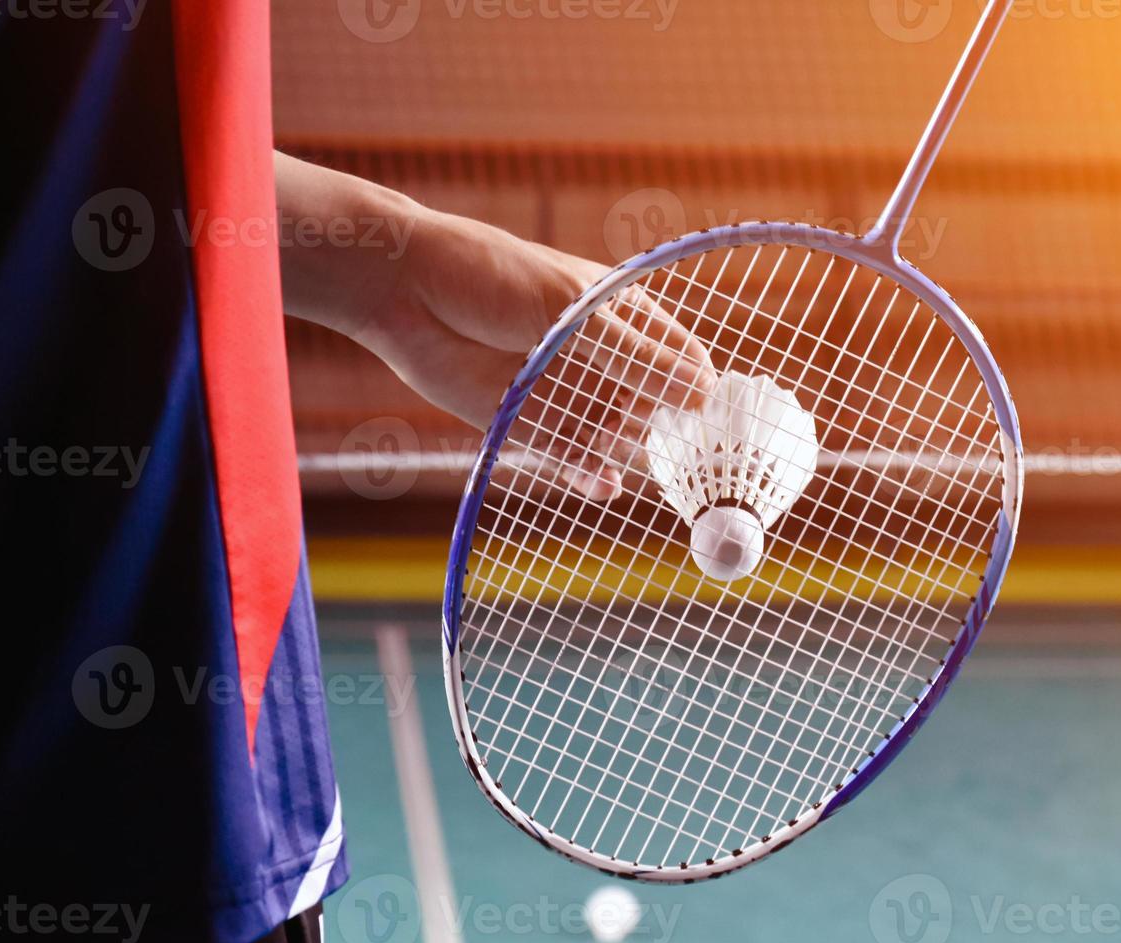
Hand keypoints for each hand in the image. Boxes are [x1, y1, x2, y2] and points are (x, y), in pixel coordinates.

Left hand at [276, 154, 715, 499]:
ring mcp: (568, 392)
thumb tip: (701, 393)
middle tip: (687, 467)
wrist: (403, 293)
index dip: (702, 393)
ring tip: (632, 467)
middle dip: (670, 435)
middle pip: (655, 407)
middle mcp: (602, 358)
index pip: (683, 360)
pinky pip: (573, 459)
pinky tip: (601, 485)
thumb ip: (635, 355)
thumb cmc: (491, 277)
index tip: (717, 430)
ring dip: (626, 454)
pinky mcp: (530, 424)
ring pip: (616, 436)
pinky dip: (589, 475)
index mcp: (622, 316)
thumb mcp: (572, 309)